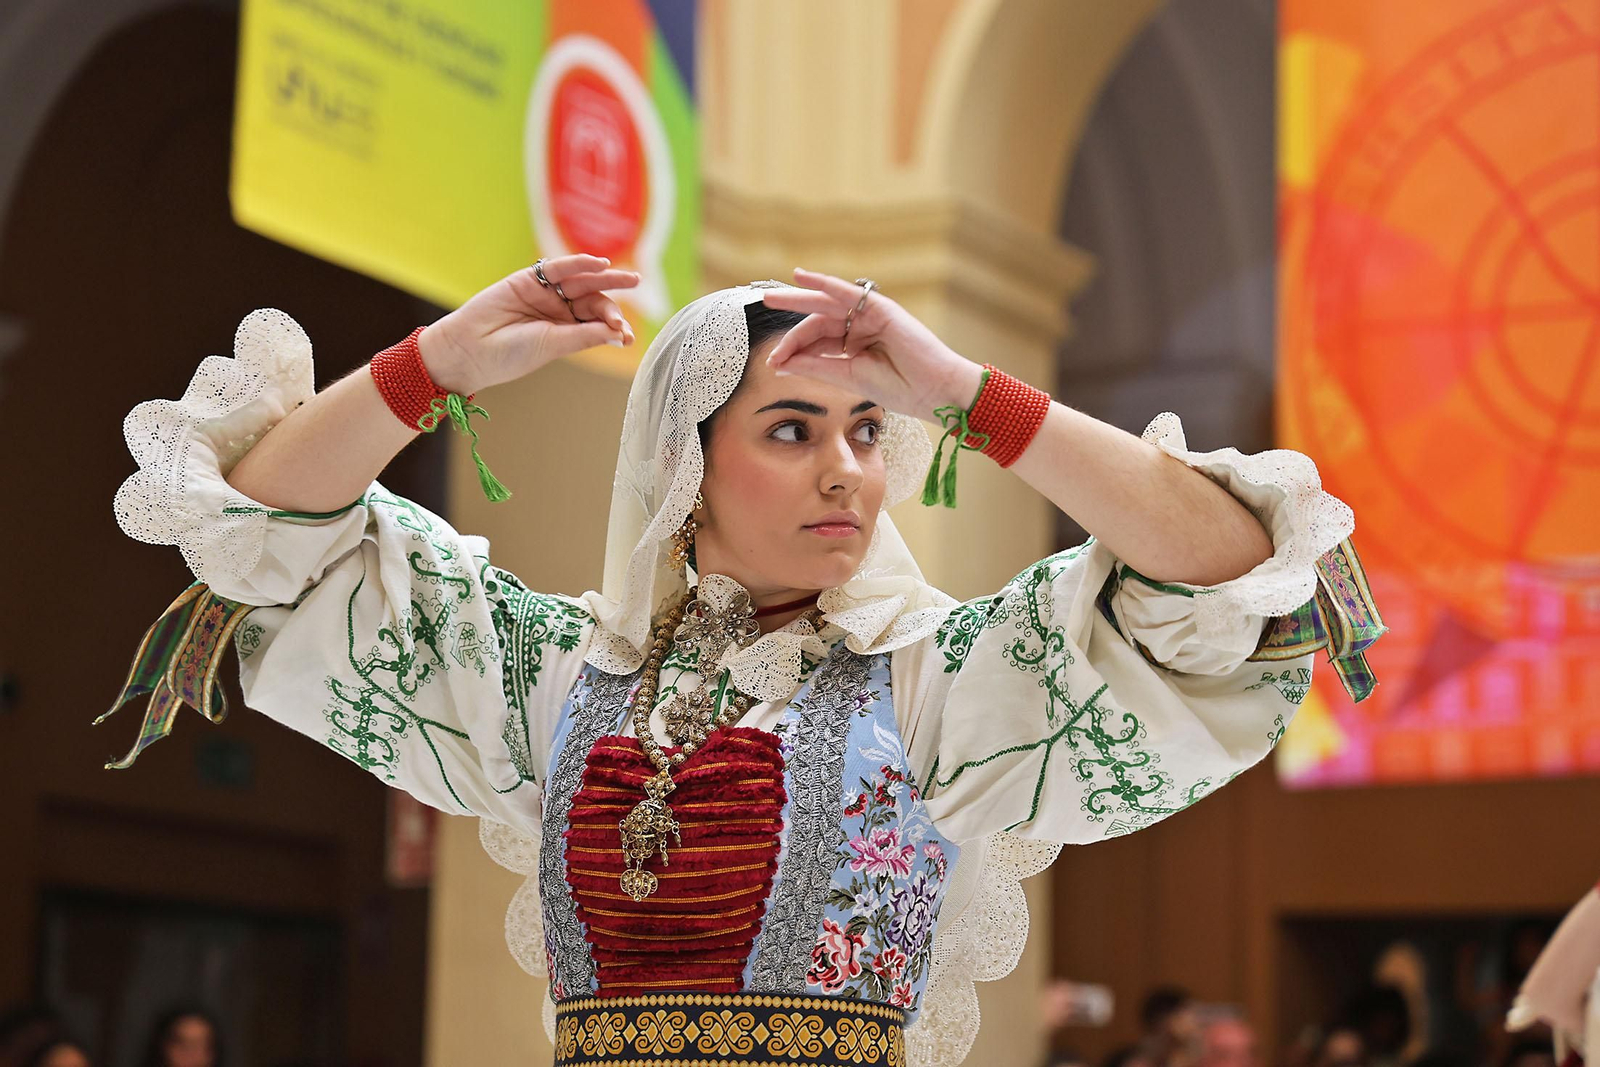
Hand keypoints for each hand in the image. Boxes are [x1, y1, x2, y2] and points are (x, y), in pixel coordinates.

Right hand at [418, 254, 639, 392]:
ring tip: (628, 278)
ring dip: (605, 277)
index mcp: (566, 333)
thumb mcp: (554, 345)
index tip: (627, 336)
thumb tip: (619, 333)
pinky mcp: (530, 279)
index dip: (614, 326)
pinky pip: (559, 268)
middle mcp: (558, 313)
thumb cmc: (511, 354)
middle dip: (614, 299)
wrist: (470, 348)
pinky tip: (600, 263)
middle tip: (636, 290)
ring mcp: (545, 295)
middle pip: (593, 300)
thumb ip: (585, 335)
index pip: (597, 324)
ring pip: (581, 282)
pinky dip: (580, 263)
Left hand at [761, 268, 983, 419]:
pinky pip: (847, 293)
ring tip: (772, 296)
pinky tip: (802, 277)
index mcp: (855, 345)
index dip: (793, 348)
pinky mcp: (881, 308)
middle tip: (762, 302)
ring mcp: (871, 315)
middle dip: (790, 313)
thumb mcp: (849, 377)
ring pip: (827, 303)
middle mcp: (861, 327)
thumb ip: (816, 366)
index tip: (774, 363)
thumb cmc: (900, 388)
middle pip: (818, 318)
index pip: (817, 340)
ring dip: (799, 296)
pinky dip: (825, 284)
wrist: (935, 391)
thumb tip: (782, 363)